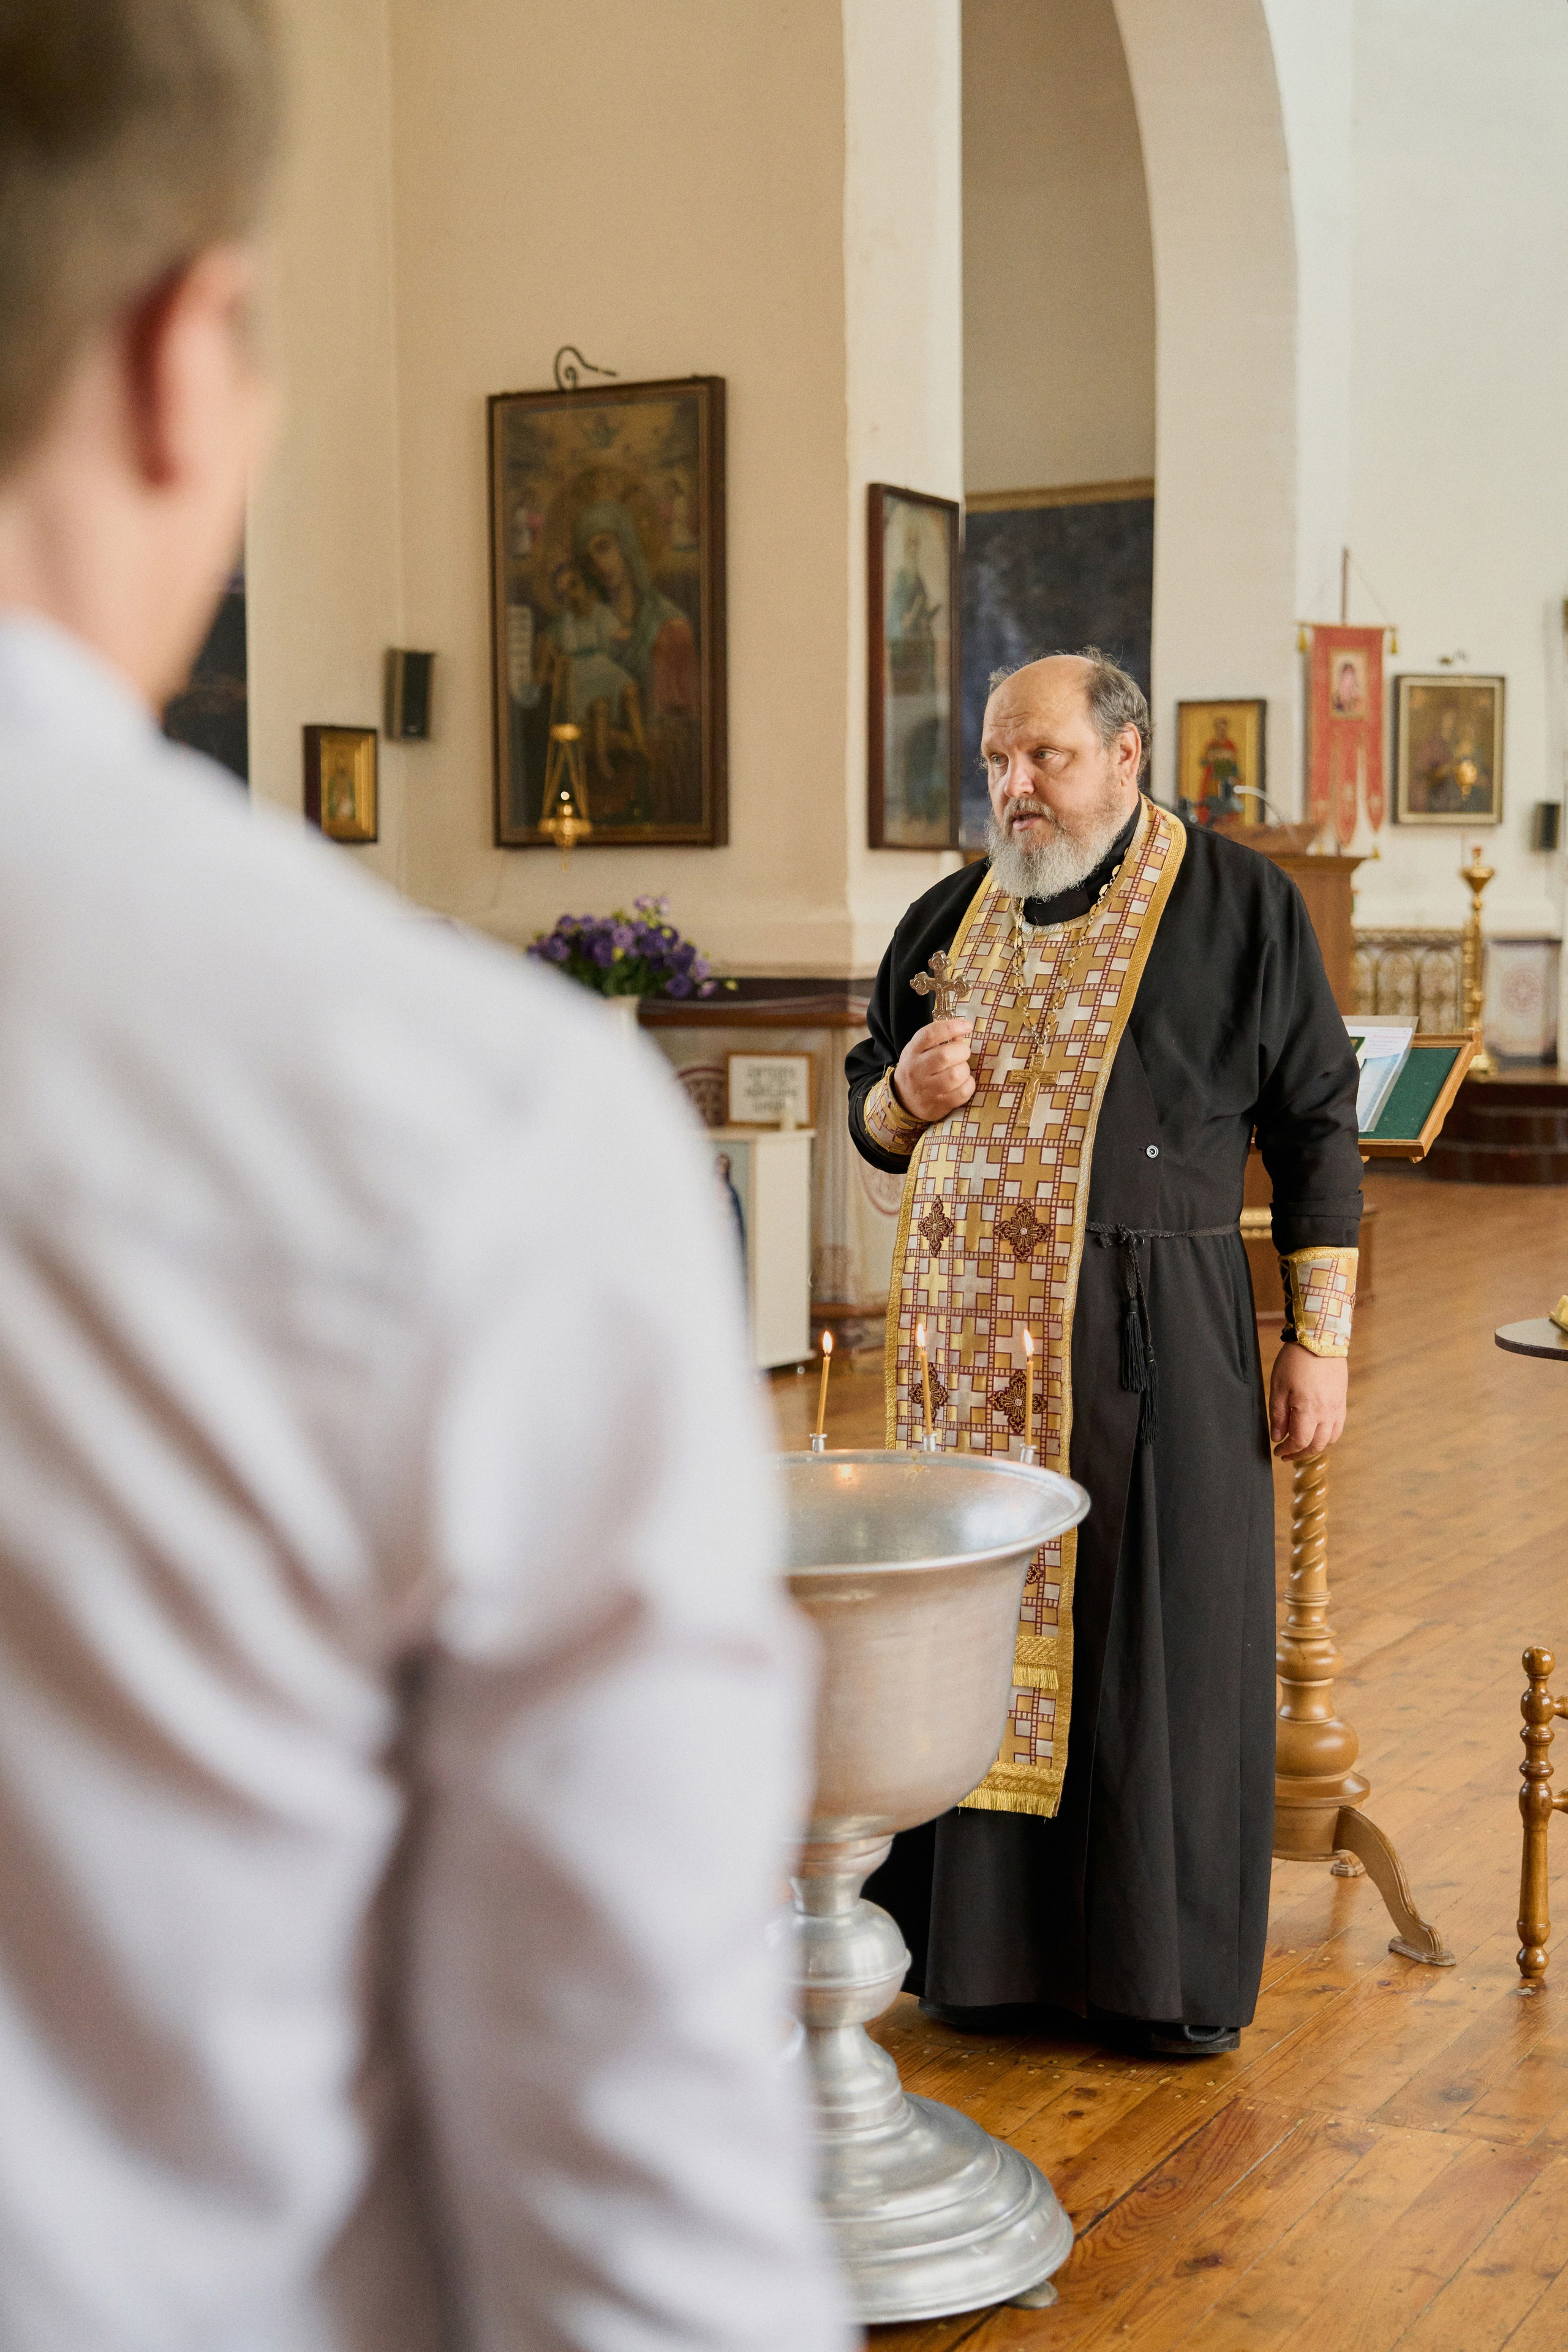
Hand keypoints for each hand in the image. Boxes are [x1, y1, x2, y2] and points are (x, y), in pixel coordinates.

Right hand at [894, 1017, 974, 1122]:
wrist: (903, 1101)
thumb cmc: (918, 1070)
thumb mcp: (920, 1051)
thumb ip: (940, 1040)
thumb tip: (963, 1030)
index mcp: (912, 1052)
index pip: (930, 1034)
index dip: (951, 1027)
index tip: (967, 1026)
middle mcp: (917, 1070)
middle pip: (946, 1055)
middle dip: (962, 1051)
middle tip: (962, 1054)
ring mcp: (927, 1089)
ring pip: (956, 1074)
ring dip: (965, 1070)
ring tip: (960, 1070)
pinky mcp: (938, 1105)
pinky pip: (963, 1092)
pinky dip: (968, 1085)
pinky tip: (962, 1083)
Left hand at [1269, 1342, 1347, 1459]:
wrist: (1320, 1340)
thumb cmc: (1295, 1361)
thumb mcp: (1278, 1387)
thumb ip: (1278, 1415)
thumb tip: (1278, 1437)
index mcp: (1309, 1410)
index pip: (1300, 1441)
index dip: (1288, 1450)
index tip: (1278, 1452)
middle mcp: (1327, 1413)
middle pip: (1317, 1444)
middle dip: (1301, 1453)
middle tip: (1287, 1454)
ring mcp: (1337, 1408)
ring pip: (1331, 1439)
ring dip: (1316, 1447)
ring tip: (1302, 1446)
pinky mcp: (1342, 1401)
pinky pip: (1338, 1426)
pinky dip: (1328, 1436)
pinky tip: (1316, 1432)